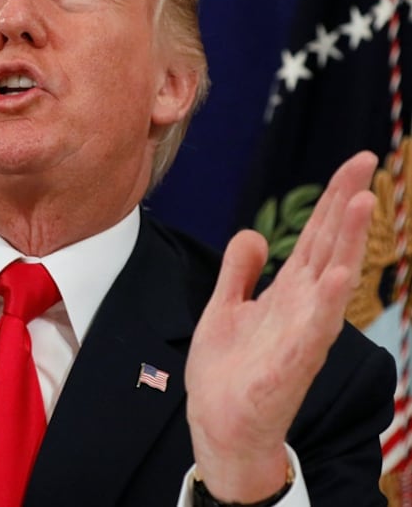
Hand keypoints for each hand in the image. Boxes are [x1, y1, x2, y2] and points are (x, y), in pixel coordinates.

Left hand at [184, 151, 376, 501]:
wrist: (220, 425)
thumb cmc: (228, 370)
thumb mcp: (224, 307)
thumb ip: (239, 272)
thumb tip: (253, 234)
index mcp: (288, 292)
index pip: (315, 236)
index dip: (332, 199)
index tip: (355, 163)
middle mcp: (303, 307)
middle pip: (329, 246)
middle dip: (347, 206)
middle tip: (367, 163)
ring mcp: (302, 334)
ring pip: (331, 280)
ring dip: (347, 242)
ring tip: (361, 203)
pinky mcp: (291, 363)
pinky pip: (313, 329)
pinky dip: (327, 303)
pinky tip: (338, 275)